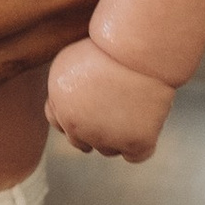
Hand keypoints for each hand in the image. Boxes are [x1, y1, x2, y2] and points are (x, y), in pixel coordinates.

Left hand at [46, 37, 173, 162]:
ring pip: (109, 149)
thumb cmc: (107, 47)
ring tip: (130, 106)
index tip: (93, 97)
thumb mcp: (68, 62)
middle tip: (113, 101)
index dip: (77, 112)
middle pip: (82, 142)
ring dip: (117, 135)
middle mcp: (78, 129)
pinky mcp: (136, 143)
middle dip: (94, 126)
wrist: (137, 48)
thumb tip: (66, 109)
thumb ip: (61, 92)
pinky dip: (139, 145)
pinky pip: (135, 156)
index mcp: (60, 109)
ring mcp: (107, 139)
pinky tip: (144, 125)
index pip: (61, 124)